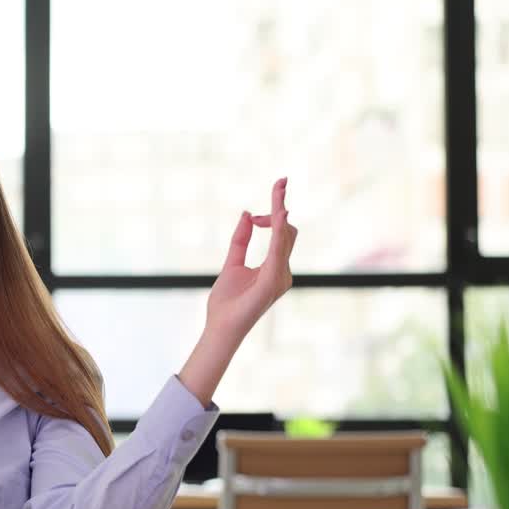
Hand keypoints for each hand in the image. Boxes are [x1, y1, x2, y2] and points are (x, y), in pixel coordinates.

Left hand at [176, 177, 297, 406]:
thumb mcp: (232, 263)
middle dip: (280, 204)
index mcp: (274, 267)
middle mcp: (283, 271)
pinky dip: (279, 231)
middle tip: (279, 182)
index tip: (268, 197)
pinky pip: (278, 250)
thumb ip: (240, 240)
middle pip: (288, 230)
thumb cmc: (226, 302)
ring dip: (281, 210)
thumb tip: (247, 214)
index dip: (277, 211)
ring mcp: (280, 276)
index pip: (282, 233)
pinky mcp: (272, 281)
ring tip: (279, 186)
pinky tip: (278, 214)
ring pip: (286, 236)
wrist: (220, 326)